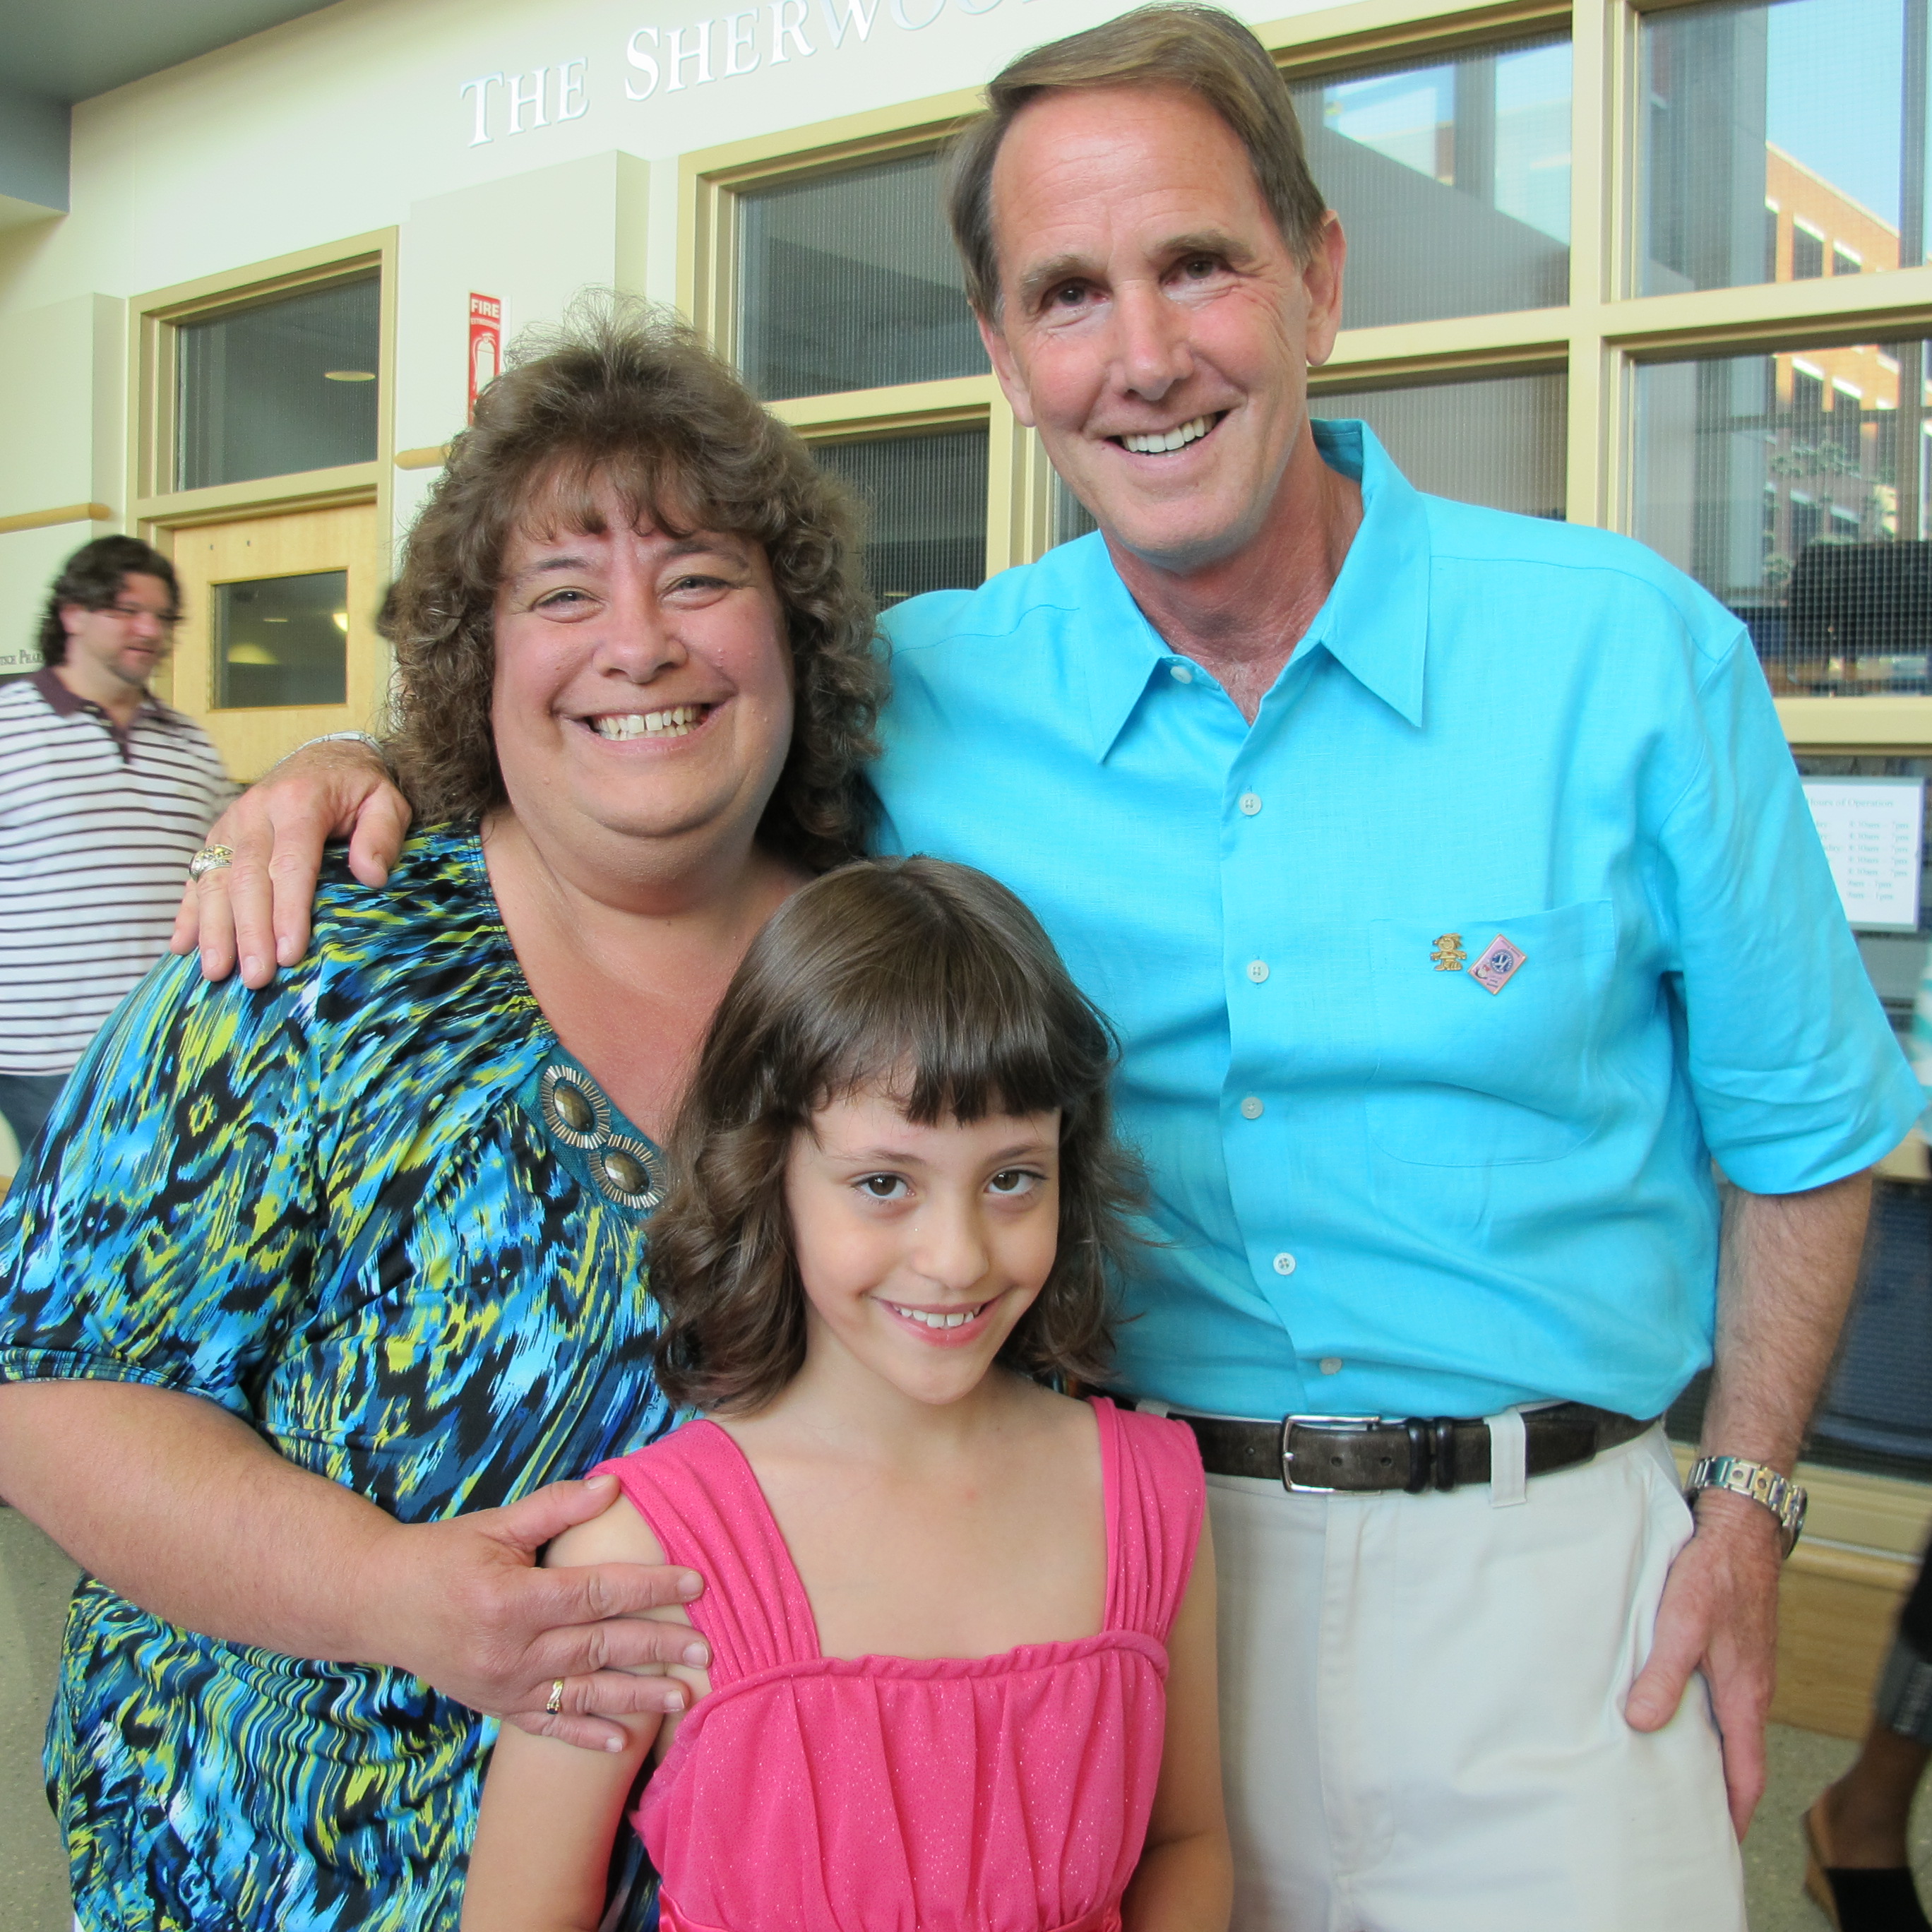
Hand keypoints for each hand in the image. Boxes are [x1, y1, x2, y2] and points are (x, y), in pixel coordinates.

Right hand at [171, 740, 410, 987]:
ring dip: (214, 930)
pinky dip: (187, 912)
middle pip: (247, 878)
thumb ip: (382, 835)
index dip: (288, 912)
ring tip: (215, 973)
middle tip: (255, 977)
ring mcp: (230, 824)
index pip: (290, 864)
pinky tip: (181, 946)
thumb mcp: (386, 801)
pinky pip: (197, 876)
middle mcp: (256, 812)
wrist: (325, 759)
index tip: (291, 954)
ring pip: (214, 880)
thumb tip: (373, 876)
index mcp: (299, 802)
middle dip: (250, 932)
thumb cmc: (360, 788)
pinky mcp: (217, 836)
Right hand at [365, 1474, 709, 1753]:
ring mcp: (503, 1686)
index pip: (597, 1593)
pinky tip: (621, 1744)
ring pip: (583, 1694)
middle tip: (707, 1649)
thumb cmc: (439, 1555)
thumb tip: (613, 1485)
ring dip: (637, 1698)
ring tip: (684, 1698)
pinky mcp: (496, 1707)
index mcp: (512, 1599)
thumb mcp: (495, 1524)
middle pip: (599, 1647)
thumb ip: (556, 1506)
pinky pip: (548, 1726)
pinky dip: (585, 1736)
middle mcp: (510, 1650)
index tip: (695, 1582)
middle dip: (658, 1647)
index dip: (650, 1587)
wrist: (376, 1603)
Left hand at [1624, 1487, 1783, 1836]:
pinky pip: (1712, 1691)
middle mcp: (1748, 1688)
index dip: (1734, 1812)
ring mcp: (1739, 1667)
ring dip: (1700, 1746)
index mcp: (1745, 1696)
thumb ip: (1664, 1674)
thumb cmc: (1716, 1571)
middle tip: (1683, 1811)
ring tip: (1665, 1767)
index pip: (1747, 1774)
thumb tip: (1643, 1724)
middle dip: (1714, 1788)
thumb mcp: (1683, 1623)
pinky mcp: (1726, 1645)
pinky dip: (1693, 1709)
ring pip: (1722, 1721)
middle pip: (1735, 1754)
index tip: (1717, 1841)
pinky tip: (1661, 1703)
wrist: (1737, 1524)